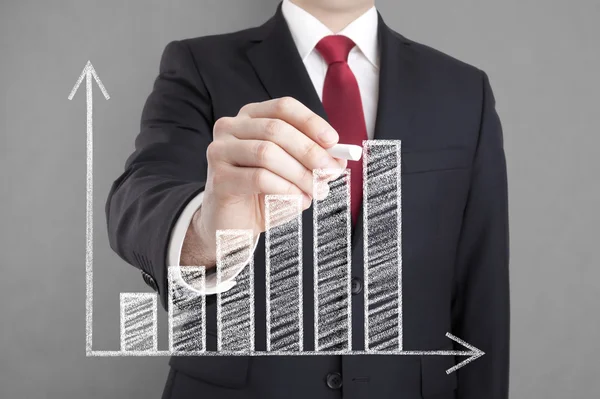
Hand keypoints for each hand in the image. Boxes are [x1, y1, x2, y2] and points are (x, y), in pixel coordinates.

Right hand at [181, 97, 346, 267]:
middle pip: (276, 129)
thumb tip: (339, 158)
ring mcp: (219, 151)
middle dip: (310, 151)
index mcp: (250, 117)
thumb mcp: (293, 173)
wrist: (234, 225)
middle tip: (330, 171)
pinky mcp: (218, 178)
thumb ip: (313, 161)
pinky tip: (299, 200)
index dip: (311, 122)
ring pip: (267, 153)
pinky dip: (285, 189)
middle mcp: (230, 127)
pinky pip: (258, 178)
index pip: (283, 107)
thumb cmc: (264, 194)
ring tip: (316, 191)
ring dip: (300, 174)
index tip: (334, 141)